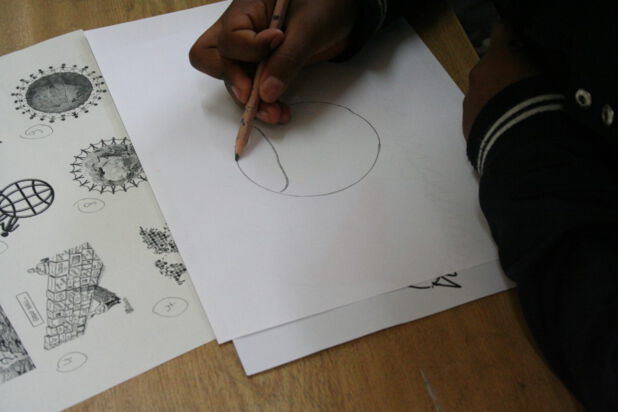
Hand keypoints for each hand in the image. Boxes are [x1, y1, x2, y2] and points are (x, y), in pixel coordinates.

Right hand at [189, 0, 357, 123]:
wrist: (345, 11)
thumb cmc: (326, 5)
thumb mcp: (308, 28)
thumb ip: (286, 60)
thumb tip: (265, 94)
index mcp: (245, 10)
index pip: (228, 39)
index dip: (249, 51)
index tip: (277, 43)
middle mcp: (239, 30)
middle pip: (212, 59)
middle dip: (234, 82)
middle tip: (255, 96)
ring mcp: (249, 50)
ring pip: (233, 80)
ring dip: (251, 101)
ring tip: (277, 114)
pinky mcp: (264, 66)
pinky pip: (253, 88)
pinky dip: (264, 103)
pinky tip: (281, 111)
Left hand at [463, 22, 540, 138]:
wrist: (519, 142)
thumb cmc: (541, 99)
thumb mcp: (555, 72)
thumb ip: (545, 59)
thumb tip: (541, 57)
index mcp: (499, 54)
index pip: (503, 30)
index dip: (514, 36)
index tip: (524, 45)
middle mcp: (478, 73)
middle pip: (490, 65)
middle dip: (504, 72)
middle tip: (522, 86)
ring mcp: (469, 99)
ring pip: (482, 90)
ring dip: (494, 96)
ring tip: (512, 112)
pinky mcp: (466, 123)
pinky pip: (478, 114)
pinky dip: (489, 116)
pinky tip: (503, 127)